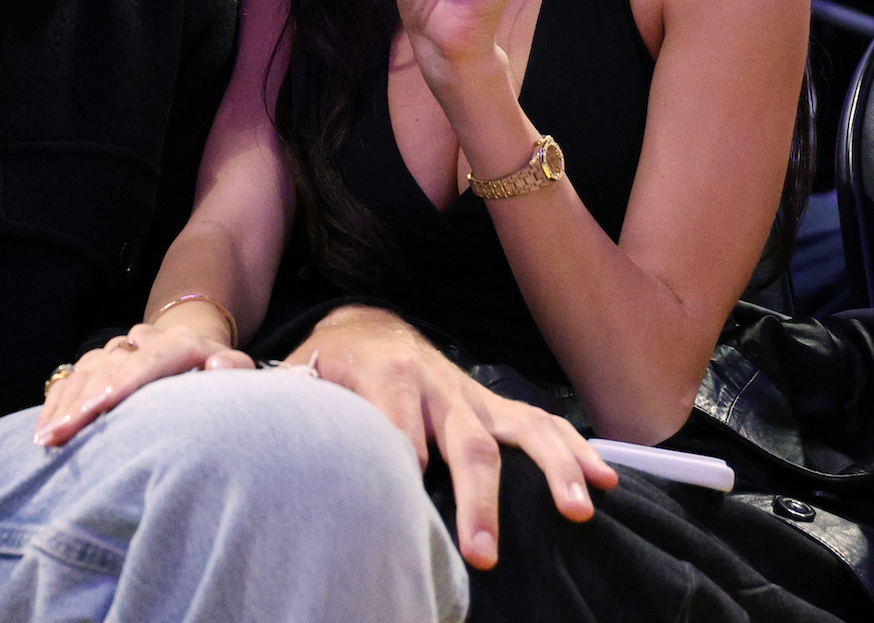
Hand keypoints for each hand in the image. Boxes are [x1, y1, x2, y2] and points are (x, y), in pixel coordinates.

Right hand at [34, 318, 254, 447]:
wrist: (195, 351)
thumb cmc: (217, 377)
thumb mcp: (237, 373)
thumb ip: (234, 370)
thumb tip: (217, 365)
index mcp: (181, 344)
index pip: (148, 361)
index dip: (122, 383)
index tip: (98, 407)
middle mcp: (145, 341)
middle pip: (109, 369)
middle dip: (82, 404)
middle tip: (59, 436)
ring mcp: (118, 348)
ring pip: (85, 372)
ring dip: (64, 405)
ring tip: (46, 438)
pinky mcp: (99, 358)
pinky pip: (72, 376)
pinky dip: (57, 401)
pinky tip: (45, 426)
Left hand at [293, 306, 616, 570]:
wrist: (363, 322)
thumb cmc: (328, 363)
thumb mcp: (301, 375)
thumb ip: (291, 402)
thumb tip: (268, 427)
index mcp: (382, 373)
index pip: (395, 422)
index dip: (401, 458)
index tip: (406, 499)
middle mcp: (434, 382)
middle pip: (464, 441)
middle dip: (476, 497)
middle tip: (483, 552)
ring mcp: (471, 394)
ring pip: (518, 430)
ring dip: (550, 471)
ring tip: (577, 510)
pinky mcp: (493, 405)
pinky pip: (541, 425)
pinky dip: (575, 450)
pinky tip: (605, 480)